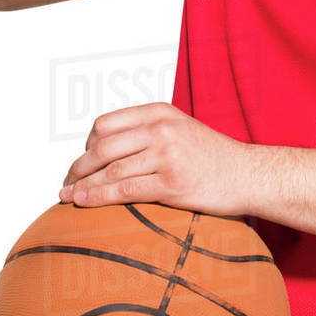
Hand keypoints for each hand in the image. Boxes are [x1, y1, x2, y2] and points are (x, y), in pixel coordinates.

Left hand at [59, 102, 249, 214]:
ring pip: (110, 170)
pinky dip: (99, 197)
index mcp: (160, 112)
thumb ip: (147, 131)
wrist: (248, 175)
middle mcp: (161, 129)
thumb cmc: (212, 157)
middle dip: (78, 167)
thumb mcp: (179, 128)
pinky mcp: (172, 183)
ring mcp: (167, 155)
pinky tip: (85, 203)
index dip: (86, 145)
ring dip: (84, 185)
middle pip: (102, 147)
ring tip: (69, 196)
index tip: (81, 162)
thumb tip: (106, 149)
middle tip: (66, 182)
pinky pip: (125, 190)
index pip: (106, 124)